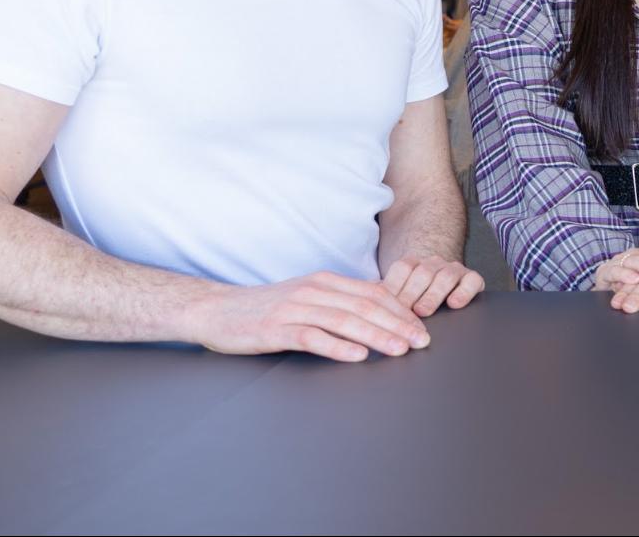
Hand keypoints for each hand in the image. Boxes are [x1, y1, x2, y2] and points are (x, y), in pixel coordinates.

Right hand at [183, 272, 431, 362]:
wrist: (216, 310)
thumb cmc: (266, 308)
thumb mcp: (308, 296)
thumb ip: (339, 301)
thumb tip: (379, 311)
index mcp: (325, 282)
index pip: (374, 293)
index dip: (401, 310)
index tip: (421, 327)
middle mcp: (314, 291)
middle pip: (366, 307)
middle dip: (398, 325)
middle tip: (422, 341)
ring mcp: (295, 309)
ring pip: (345, 321)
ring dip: (377, 336)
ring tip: (399, 349)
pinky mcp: (276, 330)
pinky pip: (313, 337)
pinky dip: (338, 346)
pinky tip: (357, 356)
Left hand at [381, 254, 484, 316]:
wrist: (439, 280)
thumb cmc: (412, 294)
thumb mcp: (395, 292)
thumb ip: (380, 295)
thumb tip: (360, 303)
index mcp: (413, 264)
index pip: (402, 269)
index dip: (394, 286)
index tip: (384, 305)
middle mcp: (433, 263)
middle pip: (423, 273)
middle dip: (411, 293)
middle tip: (402, 312)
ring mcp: (453, 269)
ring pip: (445, 276)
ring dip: (432, 295)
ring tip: (422, 311)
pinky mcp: (472, 278)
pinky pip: (472, 281)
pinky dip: (464, 291)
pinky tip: (454, 304)